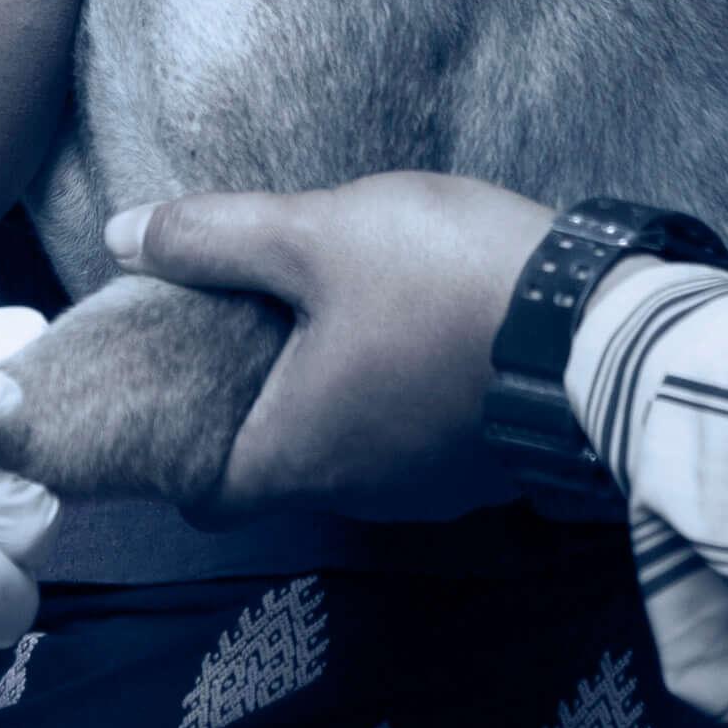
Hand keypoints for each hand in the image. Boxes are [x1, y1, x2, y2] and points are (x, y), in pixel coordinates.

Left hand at [107, 174, 556, 517]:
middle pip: (275, 463)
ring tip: (327, 308)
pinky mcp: (482, 463)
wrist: (605, 328)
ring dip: (330, 392)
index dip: (174, 444)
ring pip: (348, 448)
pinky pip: (410, 437)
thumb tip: (122, 233)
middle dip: (254, 399)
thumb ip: (216, 236)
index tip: (171, 381)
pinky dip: (393, 393)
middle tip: (242, 319)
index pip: (199, 493)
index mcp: (298, 455)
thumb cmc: (446, 286)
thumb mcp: (319, 235)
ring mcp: (428, 487)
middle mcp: (358, 491)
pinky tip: (406, 325)